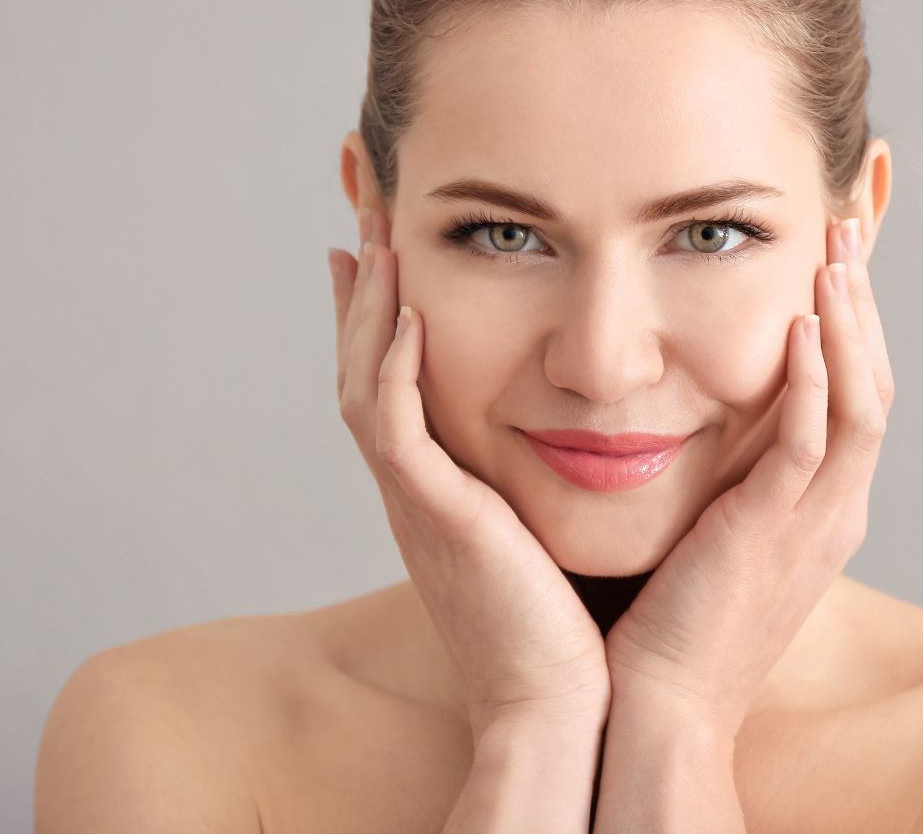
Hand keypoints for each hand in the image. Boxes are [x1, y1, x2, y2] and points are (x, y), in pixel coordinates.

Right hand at [329, 207, 610, 742]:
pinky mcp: (432, 513)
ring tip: (377, 241)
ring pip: (363, 384)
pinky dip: (392, 366)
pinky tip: (409, 313)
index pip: (389, 381)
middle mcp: (410, 484)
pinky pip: (393, 426)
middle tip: (364, 223)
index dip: (377, 318)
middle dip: (360, 293)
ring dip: (366, 310)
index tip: (383, 257)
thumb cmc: (560, 617)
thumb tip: (562, 426)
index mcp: (433, 484)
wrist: (557, 699)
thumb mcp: (537, 525)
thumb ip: (532, 471)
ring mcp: (412, 498)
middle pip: (361, 368)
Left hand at [603, 219, 894, 739]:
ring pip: (859, 404)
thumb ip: (721, 473)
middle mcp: (831, 510)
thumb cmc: (669, 613)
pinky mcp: (774, 533)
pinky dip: (814, 382)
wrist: (658, 702)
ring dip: (849, 326)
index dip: (848, 327)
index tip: (825, 264)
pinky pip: (811, 444)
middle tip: (841, 234)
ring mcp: (811, 523)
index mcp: (816, 507)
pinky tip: (799, 325)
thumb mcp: (710, 529)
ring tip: (833, 256)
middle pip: (872, 385)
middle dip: (860, 308)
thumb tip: (692, 416)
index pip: (852, 396)